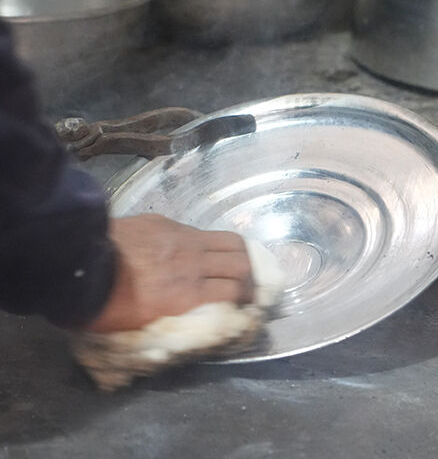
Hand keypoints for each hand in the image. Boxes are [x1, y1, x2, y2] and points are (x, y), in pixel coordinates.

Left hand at [86, 214, 252, 332]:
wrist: (74, 265)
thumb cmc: (102, 307)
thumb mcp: (139, 328)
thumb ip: (168, 320)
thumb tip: (180, 321)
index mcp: (188, 294)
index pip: (236, 291)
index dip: (249, 298)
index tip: (250, 304)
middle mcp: (193, 262)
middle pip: (241, 261)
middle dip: (251, 274)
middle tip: (248, 283)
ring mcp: (181, 237)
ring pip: (227, 239)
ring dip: (237, 252)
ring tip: (234, 261)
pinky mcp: (164, 222)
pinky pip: (196, 230)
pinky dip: (205, 242)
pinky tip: (194, 249)